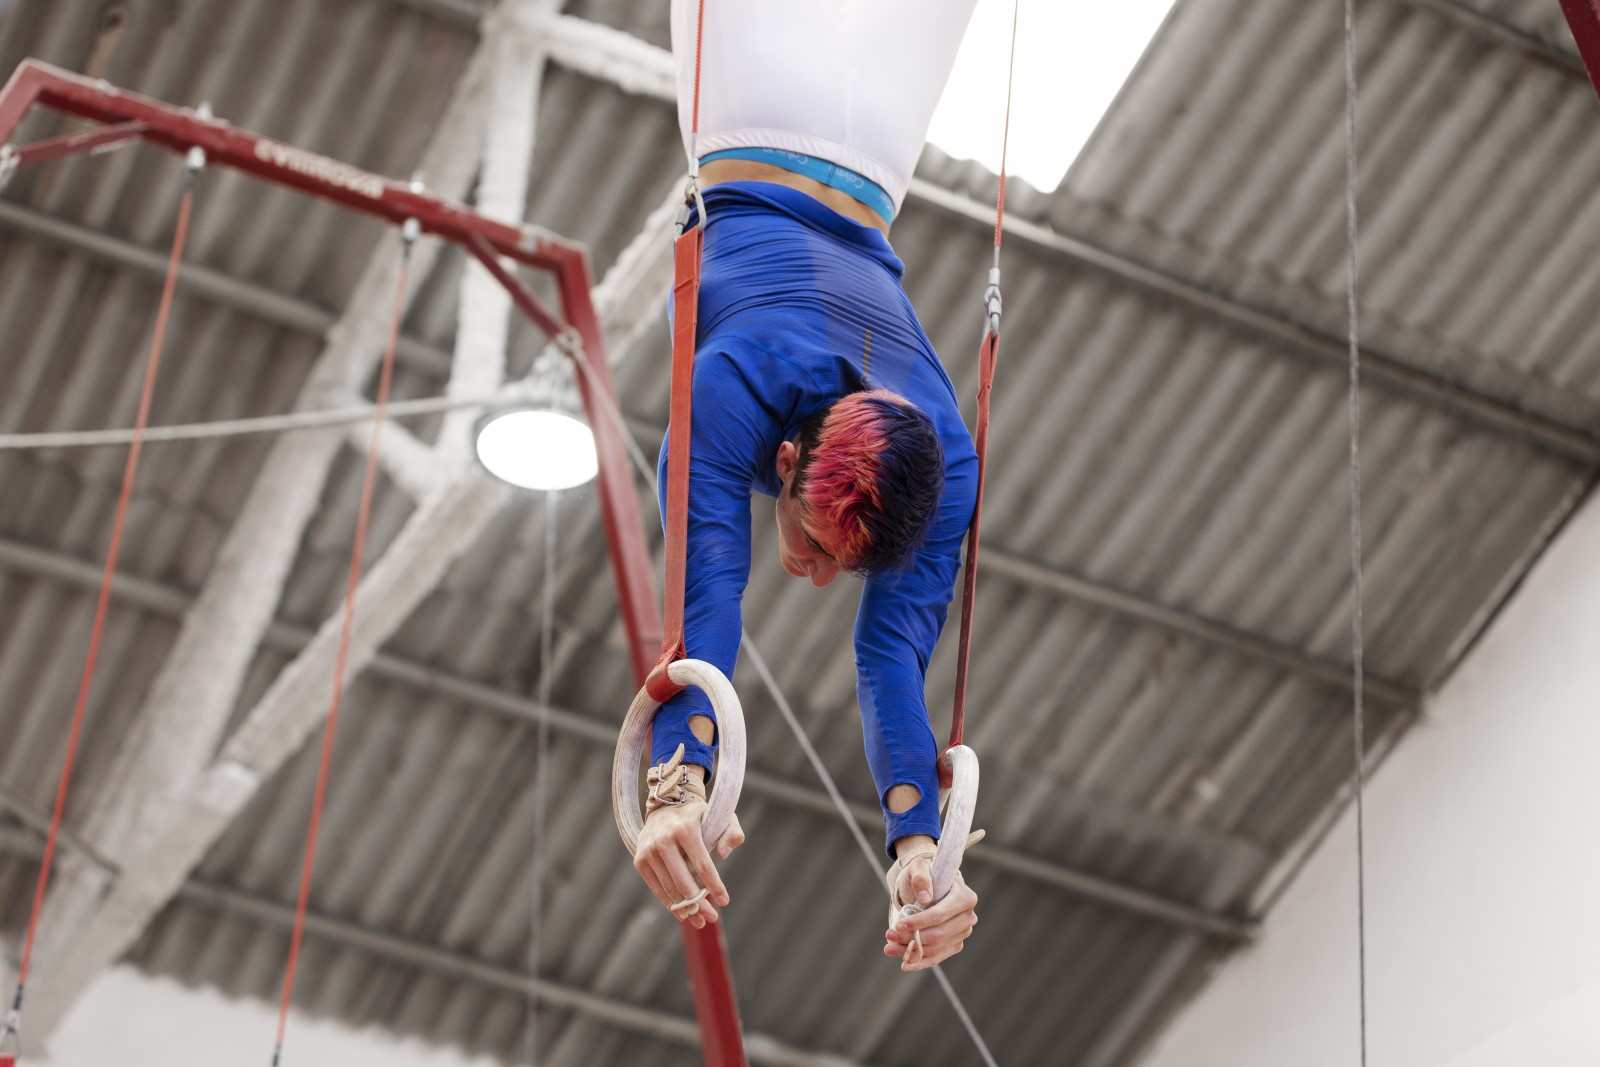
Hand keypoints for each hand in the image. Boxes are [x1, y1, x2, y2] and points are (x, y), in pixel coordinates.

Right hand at [632, 799, 744, 928]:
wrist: (664, 808)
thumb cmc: (697, 817)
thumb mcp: (720, 817)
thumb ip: (732, 833)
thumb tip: (723, 855)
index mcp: (686, 829)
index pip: (702, 864)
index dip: (714, 885)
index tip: (725, 901)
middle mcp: (664, 840)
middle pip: (684, 882)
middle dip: (700, 903)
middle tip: (713, 916)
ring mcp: (649, 851)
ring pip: (670, 889)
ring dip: (686, 908)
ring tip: (700, 920)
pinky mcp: (640, 861)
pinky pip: (656, 889)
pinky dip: (670, 904)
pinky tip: (682, 914)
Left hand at [884, 851, 978, 971]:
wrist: (927, 886)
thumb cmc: (923, 874)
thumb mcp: (918, 868)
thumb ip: (921, 878)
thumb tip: (926, 898)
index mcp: (965, 897)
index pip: (940, 915)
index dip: (919, 922)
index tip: (898, 925)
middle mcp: (968, 917)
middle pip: (938, 935)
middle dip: (911, 938)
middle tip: (888, 935)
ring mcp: (962, 933)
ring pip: (936, 949)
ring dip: (911, 951)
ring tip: (889, 948)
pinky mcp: (955, 944)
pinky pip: (937, 957)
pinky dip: (920, 962)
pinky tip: (905, 963)